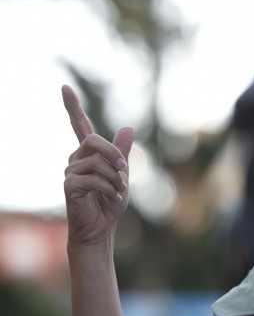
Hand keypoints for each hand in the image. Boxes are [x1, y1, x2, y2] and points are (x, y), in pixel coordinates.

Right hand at [62, 85, 134, 247]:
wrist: (101, 229)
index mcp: (89, 154)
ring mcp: (70, 172)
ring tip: (120, 191)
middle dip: (114, 154)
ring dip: (116, 177)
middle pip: (93, 140)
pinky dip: (109, 188)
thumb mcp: (122, 174)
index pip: (79, 126)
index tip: (64, 87)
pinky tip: (113, 197)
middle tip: (125, 171)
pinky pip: (93, 179)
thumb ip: (123, 152)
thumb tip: (128, 127)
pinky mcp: (69, 186)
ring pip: (97, 162)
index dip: (72, 107)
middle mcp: (76, 159)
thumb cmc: (110, 202)